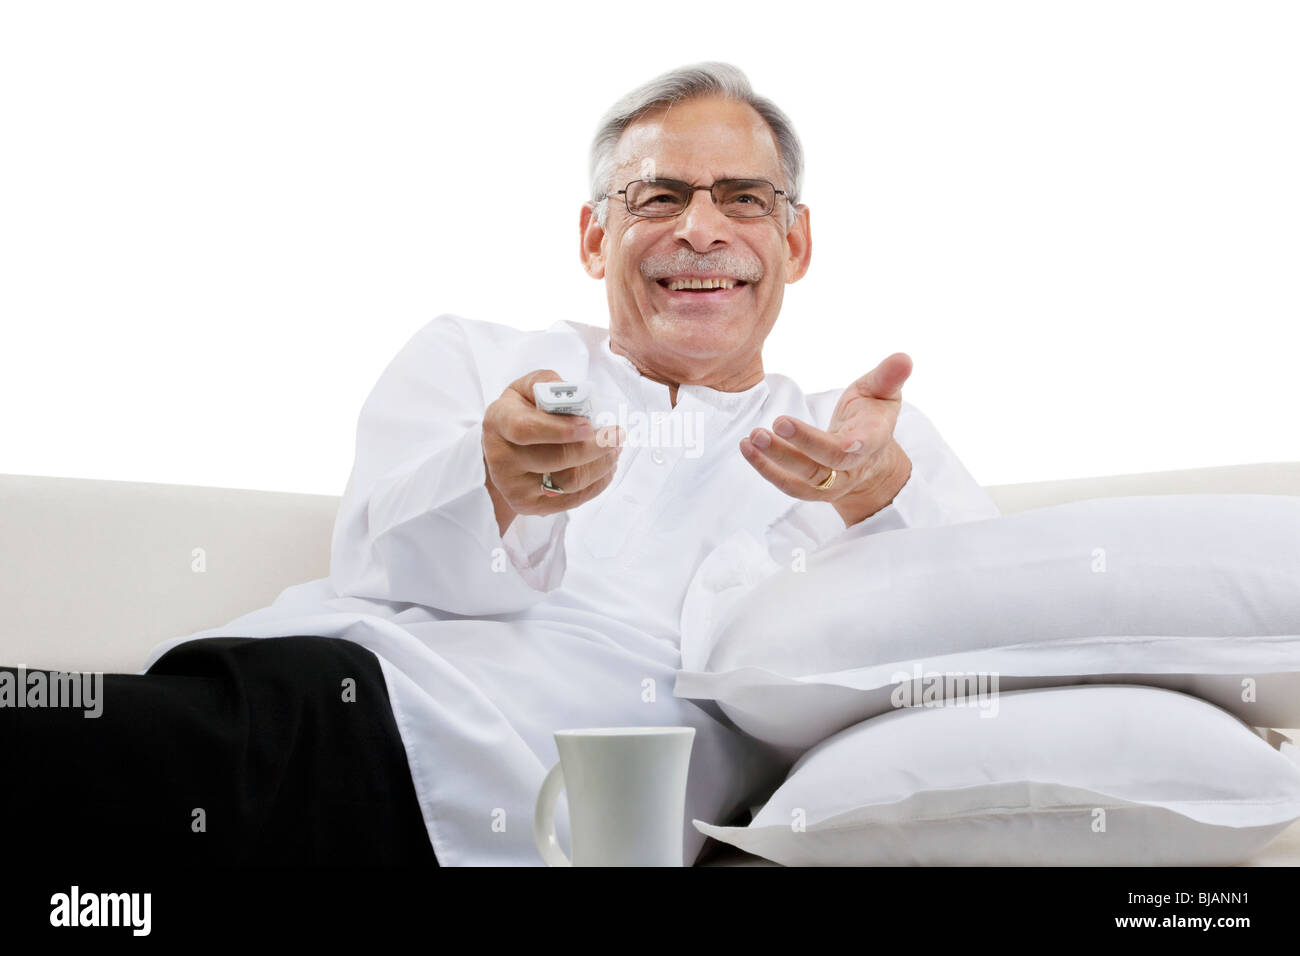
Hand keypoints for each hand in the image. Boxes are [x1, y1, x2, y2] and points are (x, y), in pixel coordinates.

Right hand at [481, 369, 623, 535]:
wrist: (503, 452)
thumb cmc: (520, 413)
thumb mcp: (526, 389)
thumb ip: (548, 384)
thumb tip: (575, 394)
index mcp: (499, 422)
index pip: (525, 429)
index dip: (559, 429)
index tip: (588, 426)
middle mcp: (501, 458)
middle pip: (555, 459)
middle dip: (594, 448)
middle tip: (617, 435)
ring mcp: (514, 487)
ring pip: (569, 481)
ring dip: (601, 465)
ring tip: (615, 449)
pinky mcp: (528, 506)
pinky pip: (573, 499)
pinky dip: (597, 483)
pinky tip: (606, 467)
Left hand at [739, 352, 913, 526]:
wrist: (867, 461)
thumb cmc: (871, 417)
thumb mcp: (881, 393)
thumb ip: (888, 377)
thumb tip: (904, 357)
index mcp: (873, 438)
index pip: (866, 443)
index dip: (856, 443)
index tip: (846, 439)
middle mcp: (852, 465)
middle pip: (829, 462)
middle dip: (803, 444)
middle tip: (776, 423)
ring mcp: (832, 481)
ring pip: (805, 478)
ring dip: (777, 459)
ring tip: (752, 438)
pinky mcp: (811, 489)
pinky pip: (788, 485)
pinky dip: (765, 468)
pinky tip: (746, 447)